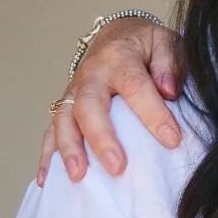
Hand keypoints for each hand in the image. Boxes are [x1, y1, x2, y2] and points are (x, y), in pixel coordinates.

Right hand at [38, 17, 185, 186]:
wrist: (118, 36)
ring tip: (78, 177)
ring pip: (63, 120)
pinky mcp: (65, 108)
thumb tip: (169, 90)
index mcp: (119, 58)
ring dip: (69, 149)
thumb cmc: (146, 45)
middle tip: (118, 167)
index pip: (134, 85)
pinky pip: (51, 131)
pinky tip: (46, 181)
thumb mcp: (166, 43)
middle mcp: (90, 75)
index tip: (172, 139)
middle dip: (101, 138)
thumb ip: (170, 64)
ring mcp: (73, 92)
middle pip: (88, 106)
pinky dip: (46, 156)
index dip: (153, 113)